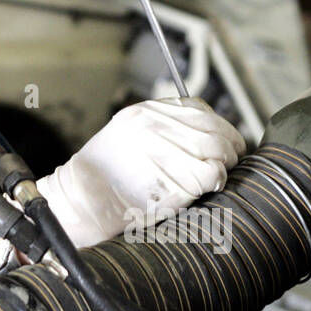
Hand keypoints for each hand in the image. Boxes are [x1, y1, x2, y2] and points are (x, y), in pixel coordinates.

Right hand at [36, 97, 245, 248]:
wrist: (81, 201)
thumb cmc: (101, 178)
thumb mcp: (126, 137)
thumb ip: (159, 131)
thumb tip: (200, 137)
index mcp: (145, 112)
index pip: (198, 108)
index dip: (216, 125)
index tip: (221, 139)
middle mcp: (157, 125)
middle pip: (214, 127)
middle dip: (229, 145)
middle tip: (229, 160)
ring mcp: (167, 149)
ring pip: (219, 148)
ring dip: (225, 163)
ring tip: (217, 176)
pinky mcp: (176, 177)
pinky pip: (214, 173)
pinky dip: (218, 180)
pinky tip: (209, 187)